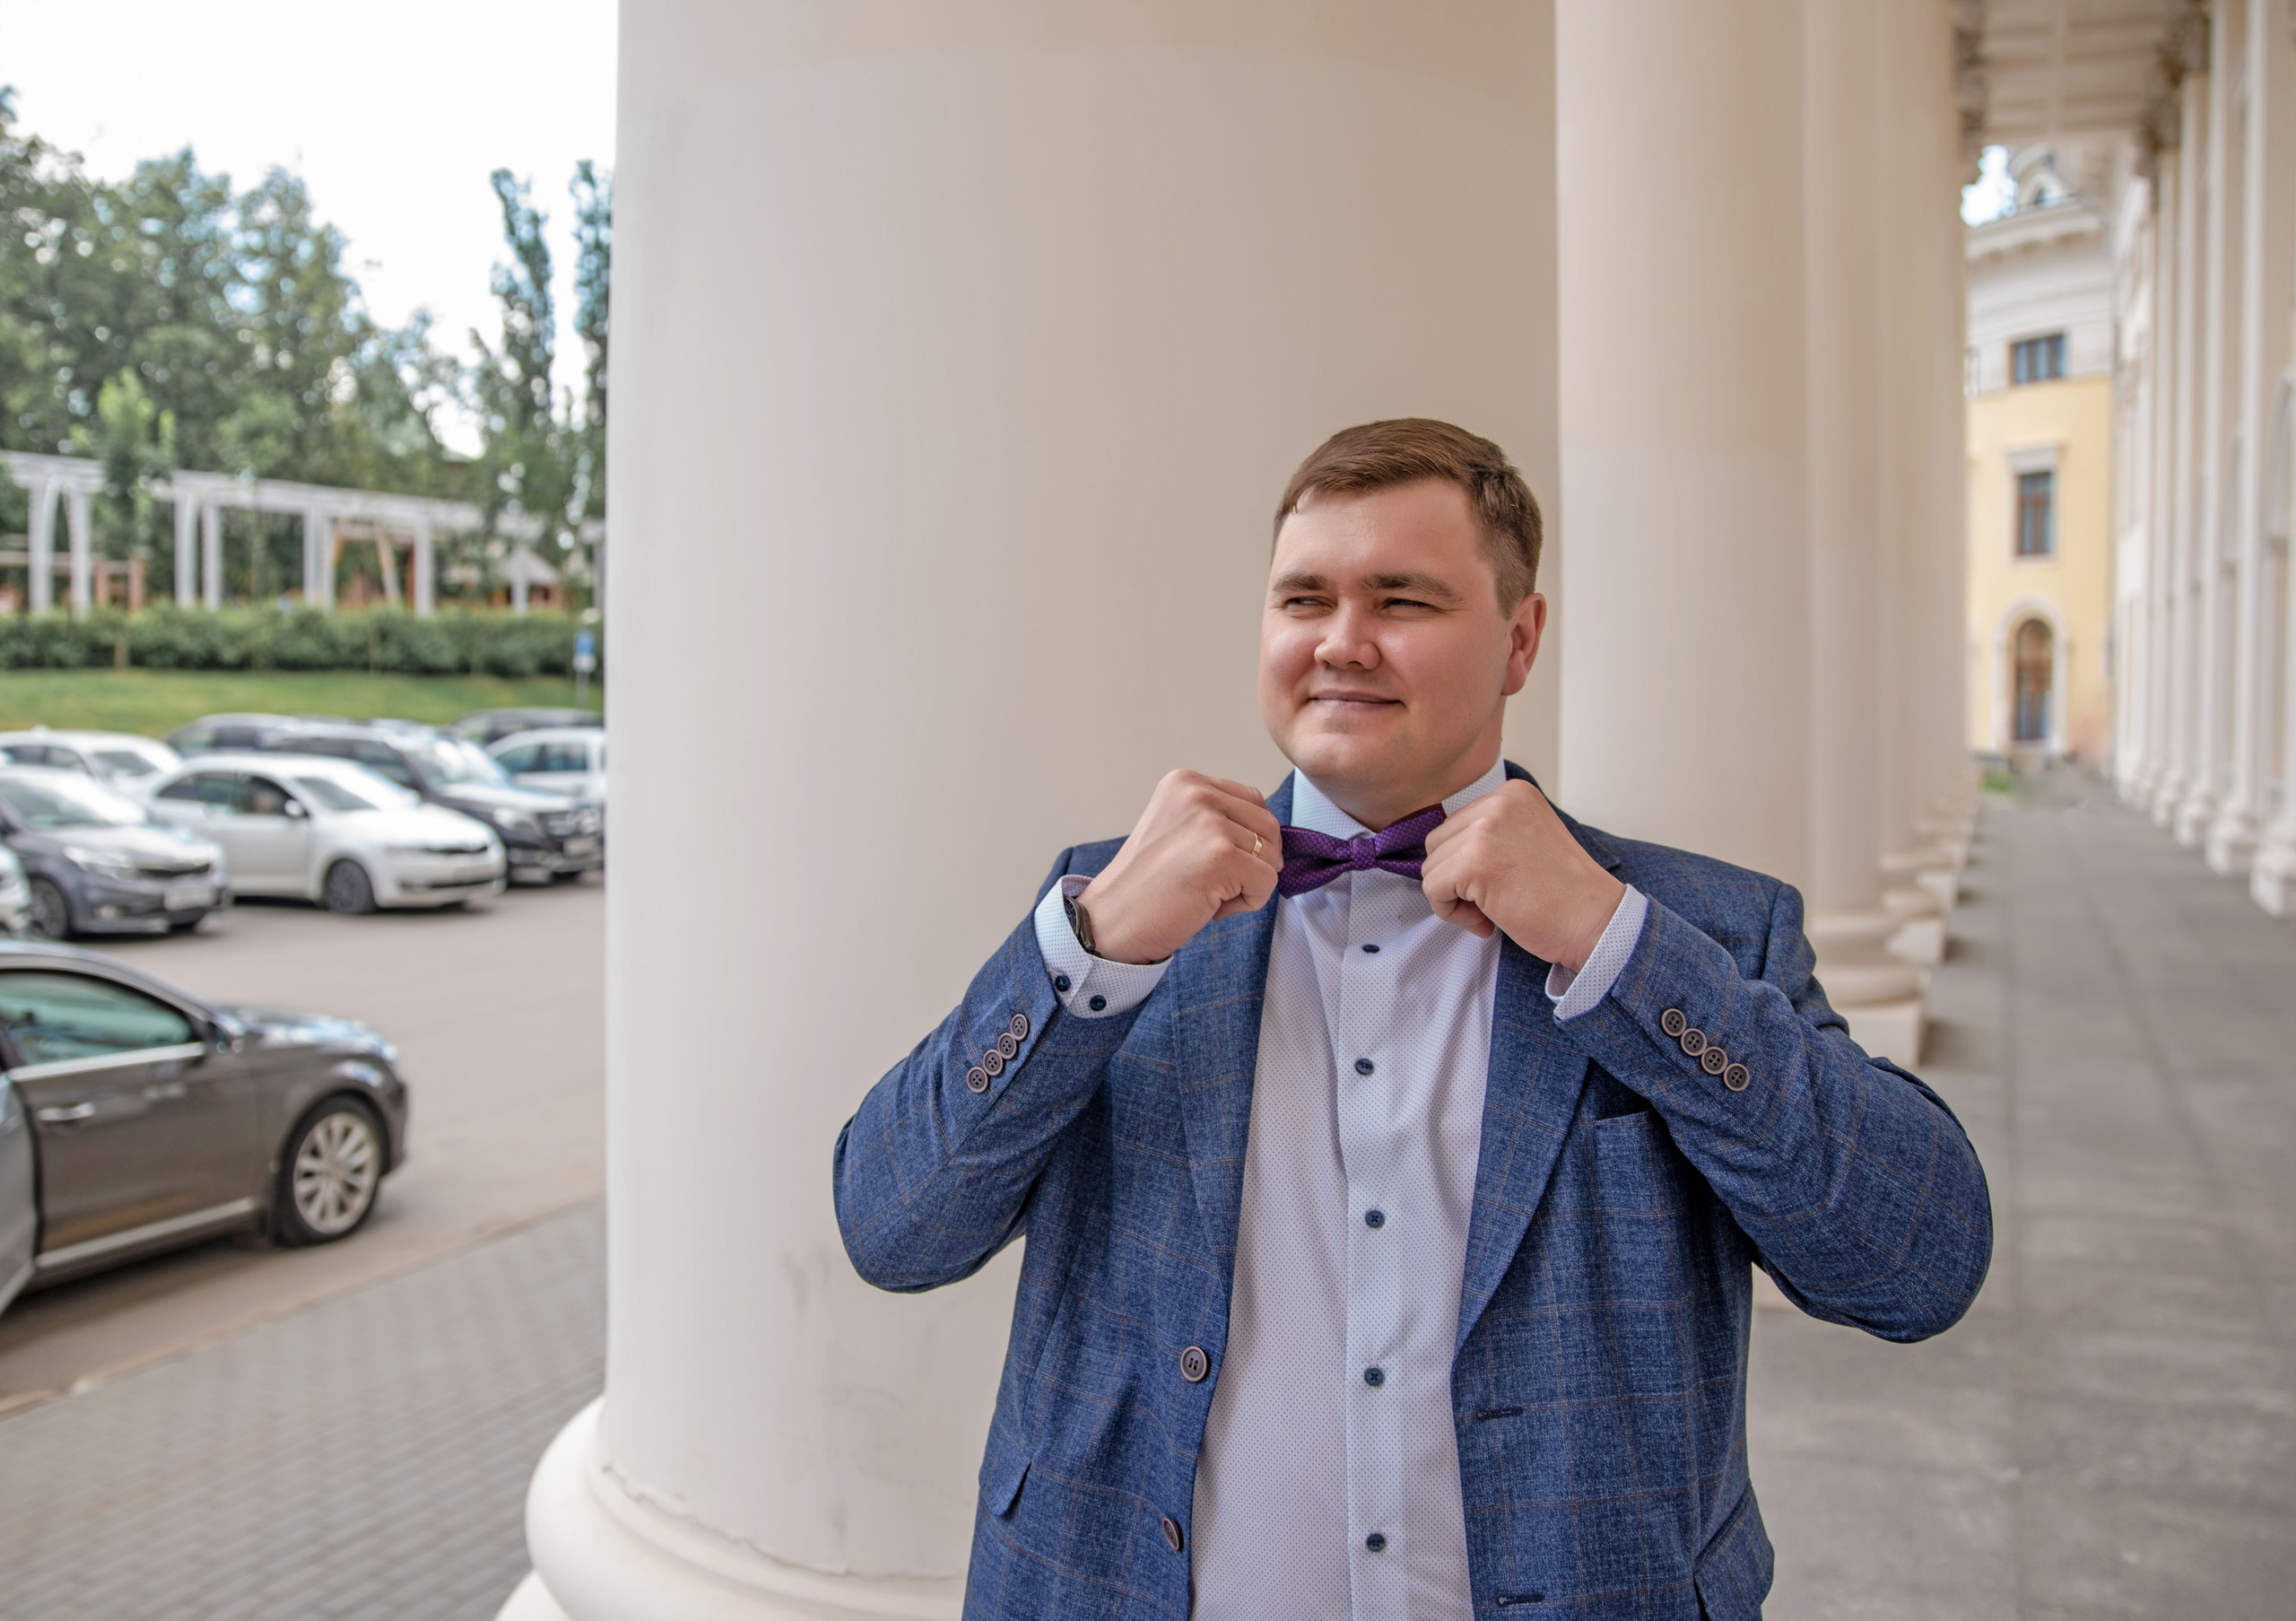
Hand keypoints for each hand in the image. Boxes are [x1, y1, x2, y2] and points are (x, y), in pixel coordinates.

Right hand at [1078, 771, 1282, 963]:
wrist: (1111, 921)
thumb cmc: (1147, 885)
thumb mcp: (1179, 829)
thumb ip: (1218, 819)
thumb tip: (1273, 836)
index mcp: (1185, 782)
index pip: (1253, 802)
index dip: (1246, 839)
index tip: (1209, 861)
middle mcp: (1197, 793)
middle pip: (1268, 825)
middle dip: (1253, 861)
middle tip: (1209, 882)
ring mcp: (1210, 823)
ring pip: (1271, 855)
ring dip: (1247, 883)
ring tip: (1205, 892)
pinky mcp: (1222, 856)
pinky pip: (1268, 881)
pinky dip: (1249, 902)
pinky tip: (1211, 906)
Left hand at [1420, 780, 1624, 970]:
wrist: (1596, 921)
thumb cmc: (1565, 894)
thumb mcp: (1527, 840)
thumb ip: (1490, 836)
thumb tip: (1441, 853)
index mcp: (1512, 794)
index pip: (1456, 826)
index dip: (1468, 864)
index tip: (1502, 883)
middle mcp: (1498, 803)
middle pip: (1438, 843)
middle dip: (1457, 879)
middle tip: (1495, 900)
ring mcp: (1485, 830)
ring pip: (1431, 867)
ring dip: (1455, 898)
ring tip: (1493, 912)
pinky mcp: (1474, 863)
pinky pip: (1433, 890)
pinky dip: (1452, 913)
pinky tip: (1487, 921)